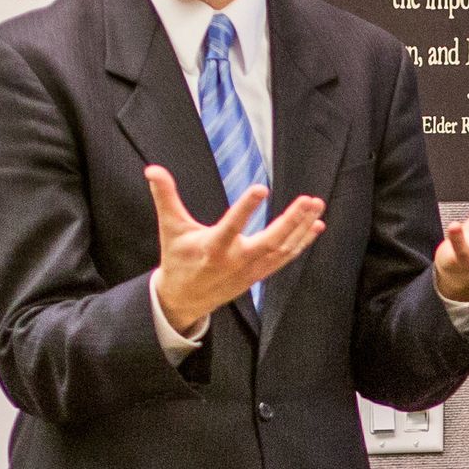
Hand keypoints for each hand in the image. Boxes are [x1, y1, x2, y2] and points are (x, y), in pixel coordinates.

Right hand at [146, 161, 322, 334]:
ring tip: (316, 205)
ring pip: (283, 250)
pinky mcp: (260, 275)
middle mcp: (236, 261)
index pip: (231, 226)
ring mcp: (251, 270)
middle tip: (308, 200)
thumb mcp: (170, 228)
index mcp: (213, 248)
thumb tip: (152, 169)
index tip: (261, 188)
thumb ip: (165, 197)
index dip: (246, 208)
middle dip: (292, 221)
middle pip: (270, 241)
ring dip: (302, 228)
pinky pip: (285, 258)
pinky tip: (316, 225)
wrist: (185, 300)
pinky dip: (302, 242)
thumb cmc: (178, 260)